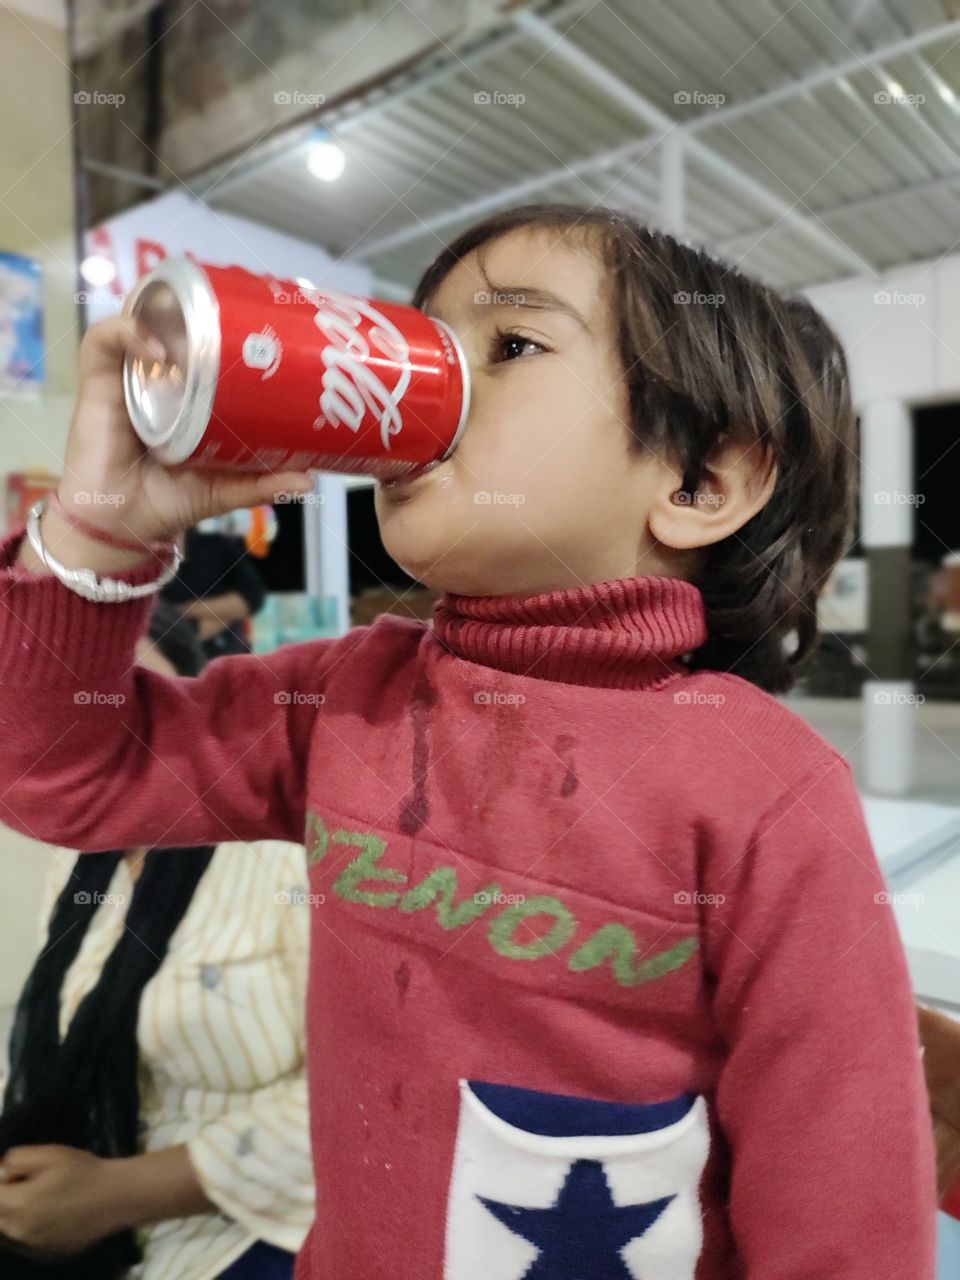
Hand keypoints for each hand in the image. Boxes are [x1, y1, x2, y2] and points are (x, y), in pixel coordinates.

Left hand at [0, 1145, 122, 1254]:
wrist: (116, 1197)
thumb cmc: (85, 1171)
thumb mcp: (52, 1153)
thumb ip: (17, 1159)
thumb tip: (2, 1171)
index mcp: (20, 1204)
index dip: (1, 1181)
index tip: (14, 1174)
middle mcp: (21, 1231)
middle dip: (4, 1200)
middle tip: (23, 1185)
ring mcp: (32, 1247)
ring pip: (6, 1235)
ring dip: (10, 1217)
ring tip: (36, 1200)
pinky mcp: (45, 1255)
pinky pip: (23, 1244)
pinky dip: (25, 1230)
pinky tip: (46, 1215)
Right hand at [58, 315, 314, 543]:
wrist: (121, 528)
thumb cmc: (166, 502)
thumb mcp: (223, 488)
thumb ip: (261, 482)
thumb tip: (309, 481)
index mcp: (186, 396)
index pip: (199, 346)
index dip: (218, 325)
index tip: (253, 321)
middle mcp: (157, 381)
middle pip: (171, 326)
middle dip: (195, 309)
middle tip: (233, 313)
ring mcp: (126, 379)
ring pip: (138, 322)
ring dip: (163, 313)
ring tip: (193, 322)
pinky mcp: (96, 385)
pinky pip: (102, 342)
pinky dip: (126, 334)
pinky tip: (154, 349)